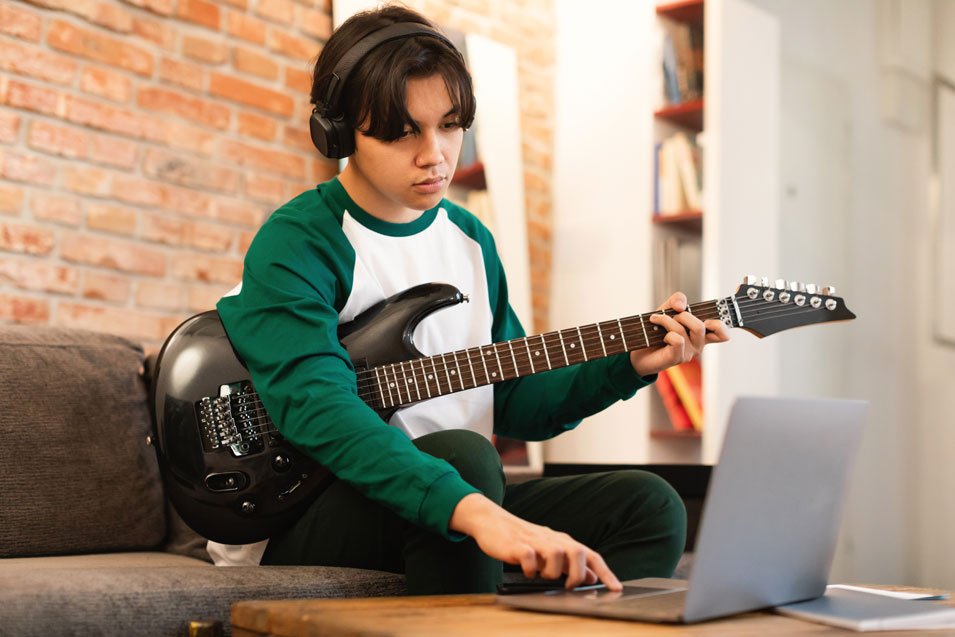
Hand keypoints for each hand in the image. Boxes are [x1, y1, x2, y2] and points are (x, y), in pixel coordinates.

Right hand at [449, 493, 621, 590]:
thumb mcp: (551, 551)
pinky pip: (529, 558)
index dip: (605, 572)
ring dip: (551, 572)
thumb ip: (571, 564)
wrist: (493, 522)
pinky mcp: (518, 546)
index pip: (591, 556)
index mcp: (563, 541)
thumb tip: (593, 576)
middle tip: (568, 586)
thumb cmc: (524, 540)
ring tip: (540, 575)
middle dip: (577, 574)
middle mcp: (553, 539)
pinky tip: (525, 570)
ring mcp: (536, 541)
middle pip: (578, 553)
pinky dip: (529, 568)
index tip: (616, 588)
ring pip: (556, 555)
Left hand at [629, 291, 729, 376]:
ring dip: (669, 320)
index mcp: (700, 334)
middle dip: (684, 315)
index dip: (722, 325)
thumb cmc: (655, 332)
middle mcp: (698, 344)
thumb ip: (677, 300)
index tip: (707, 318)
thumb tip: (681, 306)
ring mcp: (689, 352)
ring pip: (690, 330)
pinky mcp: (677, 357)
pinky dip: (666, 332)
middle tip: (671, 317)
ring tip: (657, 320)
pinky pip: (678, 339)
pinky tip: (660, 336)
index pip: (723, 334)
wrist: (638, 352)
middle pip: (703, 326)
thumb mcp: (667, 310)